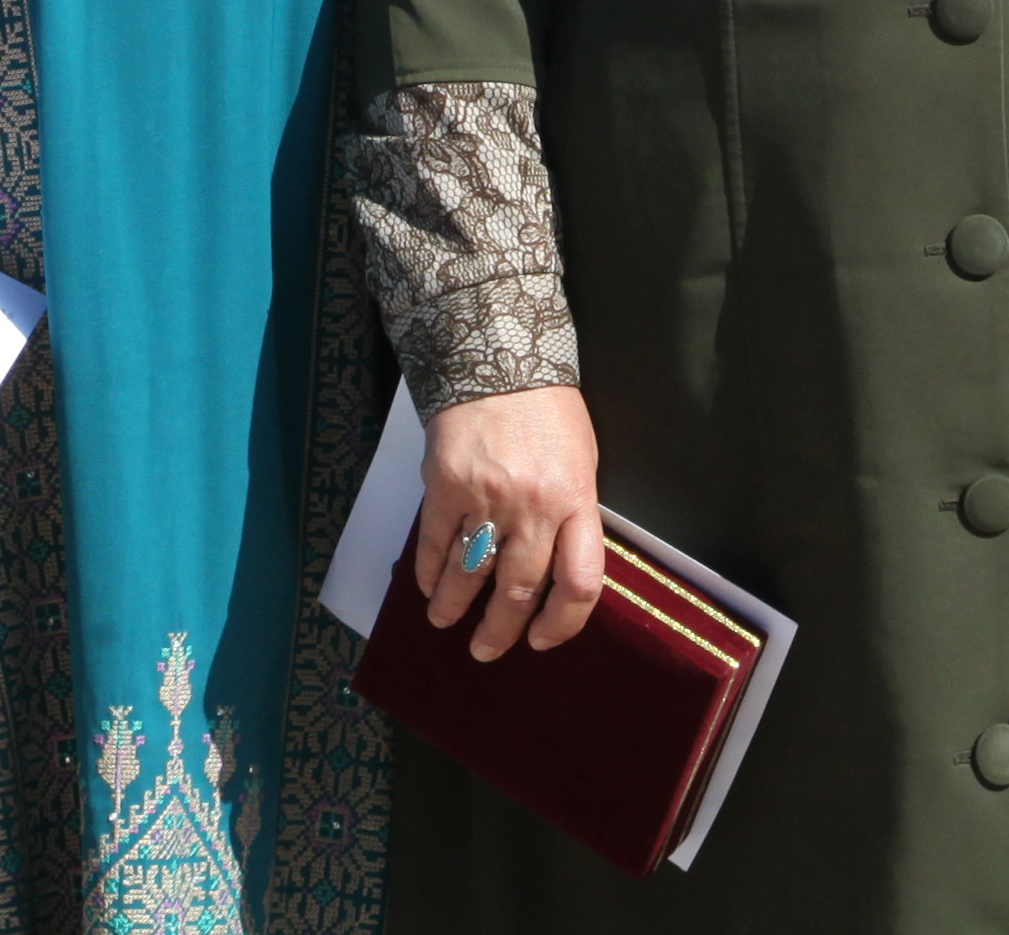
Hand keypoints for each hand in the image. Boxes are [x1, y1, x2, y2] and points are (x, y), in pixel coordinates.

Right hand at [415, 384, 608, 660]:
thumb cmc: (548, 413)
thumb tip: (553, 575)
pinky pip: (437, 544)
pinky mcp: (447, 486)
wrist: (499, 358)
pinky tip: (428, 586)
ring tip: (445, 624)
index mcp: (577, 502)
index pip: (580, 584)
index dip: (562, 625)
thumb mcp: (580, 463)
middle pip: (520, 592)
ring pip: (472, 576)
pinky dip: (430, 573)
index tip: (542, 641)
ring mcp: (488, 498)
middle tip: (486, 650)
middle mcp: (535, 508)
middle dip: (500, 632)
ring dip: (456, 609)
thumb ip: (571, 518)